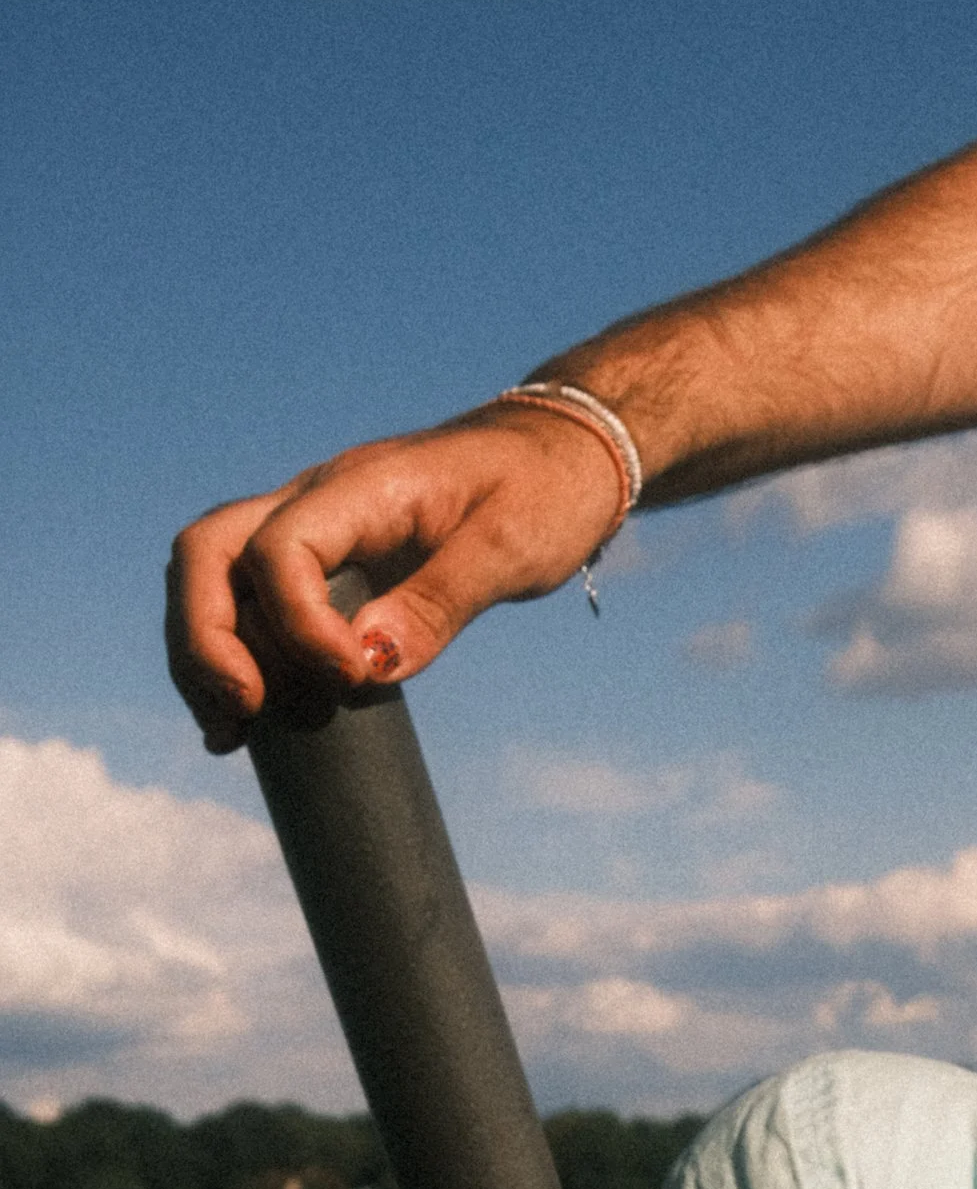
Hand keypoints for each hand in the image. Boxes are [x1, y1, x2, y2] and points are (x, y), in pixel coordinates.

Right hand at [165, 400, 627, 750]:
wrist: (560, 455)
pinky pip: (244, 599)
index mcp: (361, 488)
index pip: (282, 548)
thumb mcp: (509, 548)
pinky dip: (228, 657)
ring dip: (203, 654)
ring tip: (231, 733)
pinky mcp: (320, 561)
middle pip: (208, 552)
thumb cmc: (543, 492)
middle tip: (246, 712)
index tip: (349, 678)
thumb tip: (369, 664)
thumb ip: (439, 603)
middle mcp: (315, 499)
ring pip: (211, 576)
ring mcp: (310, 526)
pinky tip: (240, 724)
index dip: (297, 624)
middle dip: (206, 638)